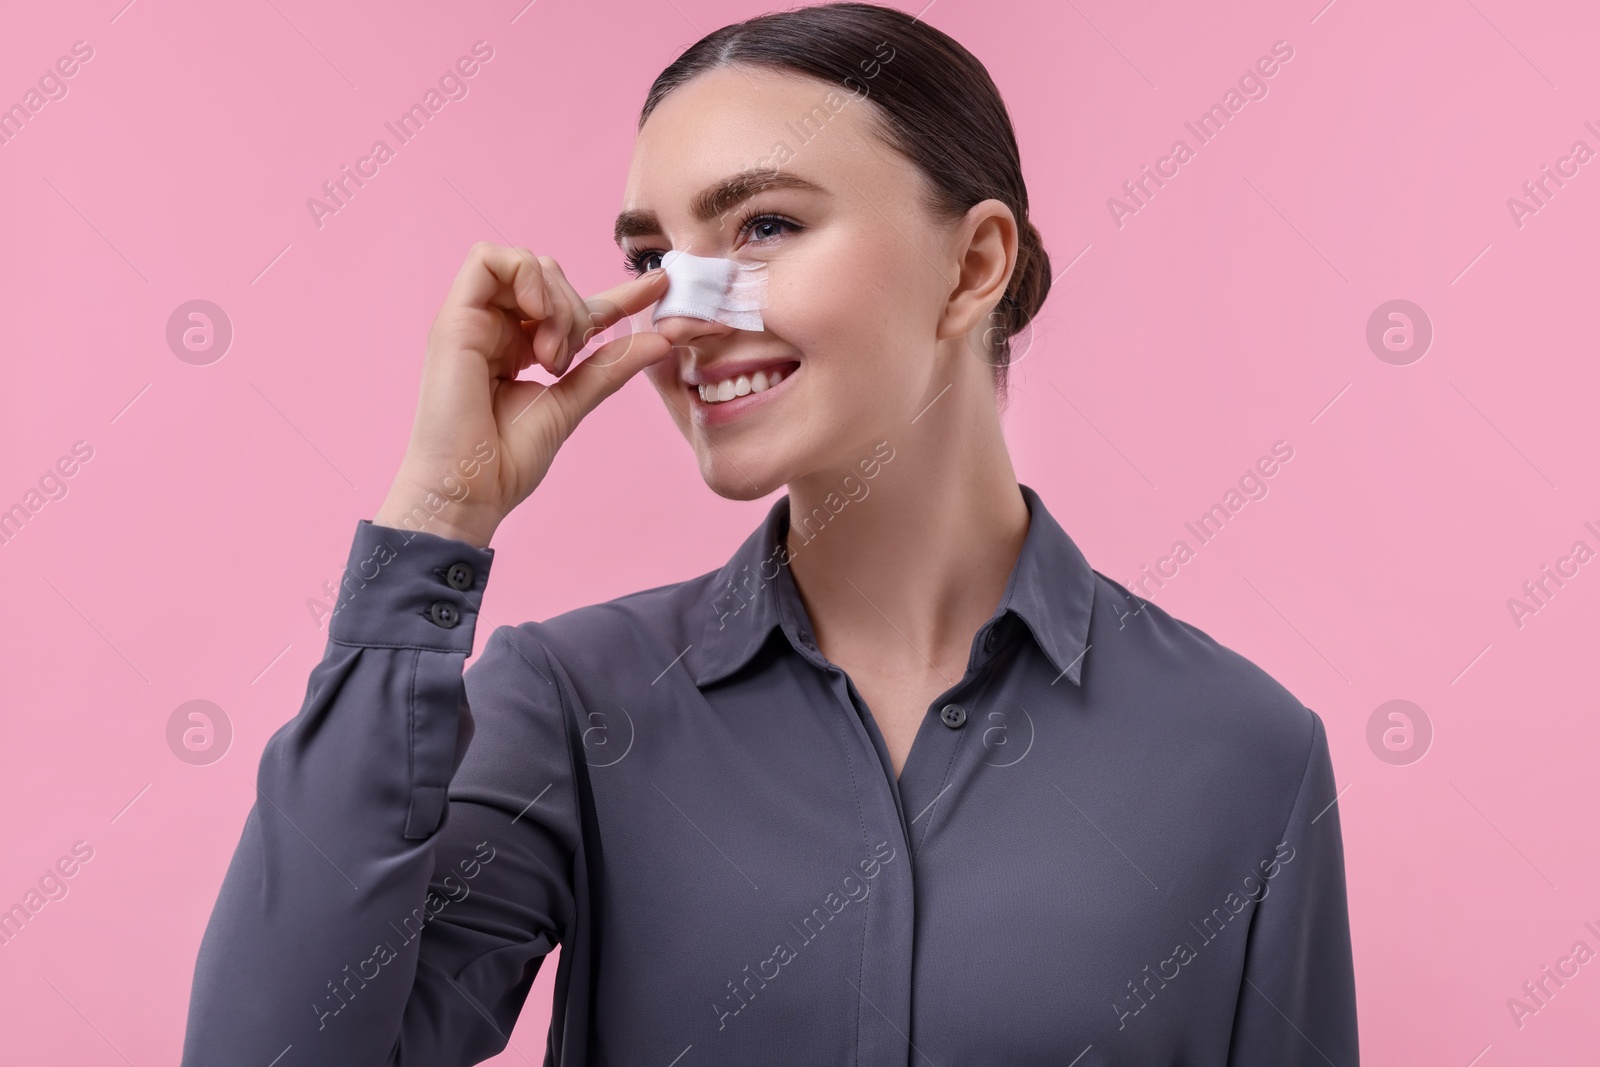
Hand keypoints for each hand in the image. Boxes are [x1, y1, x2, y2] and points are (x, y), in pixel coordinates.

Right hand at [373, 242, 671, 546]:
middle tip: (564, 363)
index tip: (660, 286)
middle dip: (575, 311)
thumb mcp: (572, 402)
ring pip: (526, 264)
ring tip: (548, 356)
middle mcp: (496, 327)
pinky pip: (488, 259)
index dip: (620, 293)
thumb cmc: (507, 459)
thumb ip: (610, 367)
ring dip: (554, 303)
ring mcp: (473, 320)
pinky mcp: (453, 318)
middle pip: (551, 275)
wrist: (469, 489)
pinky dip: (524, 277)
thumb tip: (661, 340)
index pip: (575, 306)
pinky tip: (536, 315)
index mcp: (521, 346)